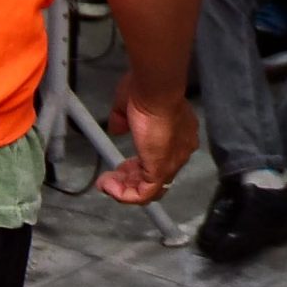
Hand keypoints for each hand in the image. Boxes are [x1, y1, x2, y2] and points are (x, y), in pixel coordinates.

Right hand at [97, 81, 197, 204]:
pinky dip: (123, 194)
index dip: (140, 165)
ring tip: (105, 184)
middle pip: (156, 177)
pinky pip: (143, 194)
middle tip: (111, 176)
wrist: (156, 91)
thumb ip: (123, 121)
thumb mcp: (129, 106)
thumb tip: (117, 129)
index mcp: (179, 133)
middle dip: (131, 179)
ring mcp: (173, 162)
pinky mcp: (161, 171)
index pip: (161, 158)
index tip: (121, 165)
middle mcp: (181, 151)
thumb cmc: (146, 92)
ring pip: (150, 189)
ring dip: (125, 189)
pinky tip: (107, 185)